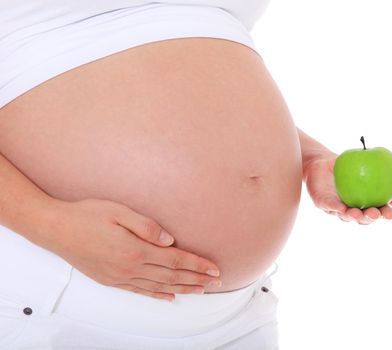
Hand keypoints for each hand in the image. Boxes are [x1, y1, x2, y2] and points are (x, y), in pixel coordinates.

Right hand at [46, 198, 220, 300]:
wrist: (55, 229)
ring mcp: (119, 277)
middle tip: (216, 281)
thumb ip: (146, 226)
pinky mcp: (110, 280)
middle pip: (171, 276)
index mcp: (135, 250)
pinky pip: (139, 291)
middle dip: (196, 278)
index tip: (214, 269)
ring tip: (201, 290)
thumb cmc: (87, 215)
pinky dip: (157, 295)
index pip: (175, 260)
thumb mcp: (118, 211)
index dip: (197, 265)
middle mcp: (130, 268)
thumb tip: (170, 239)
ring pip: (159, 286)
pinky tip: (169, 297)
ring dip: (182, 288)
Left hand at [304, 152, 391, 224]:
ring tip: (358, 214)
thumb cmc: (349, 168)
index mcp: (363, 204)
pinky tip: (341, 208)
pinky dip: (335, 207)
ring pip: (345, 216)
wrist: (322, 161)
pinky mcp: (322, 203)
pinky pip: (329, 206)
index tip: (391, 214)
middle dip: (369, 218)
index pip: (376, 213)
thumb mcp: (371, 172)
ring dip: (352, 216)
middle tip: (375, 214)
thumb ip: (387, 184)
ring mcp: (336, 208)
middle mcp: (350, 209)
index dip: (383, 215)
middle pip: (361, 219)